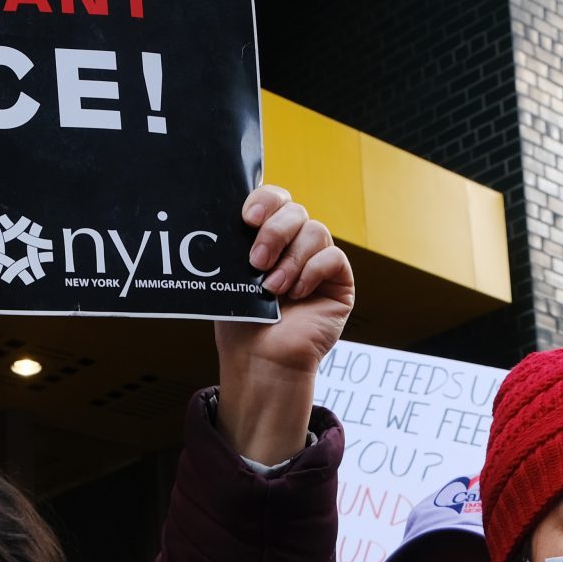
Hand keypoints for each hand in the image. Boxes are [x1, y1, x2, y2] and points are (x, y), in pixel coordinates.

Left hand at [213, 186, 354, 465]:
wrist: (260, 361)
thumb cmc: (242, 325)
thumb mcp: (230, 278)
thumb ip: (234, 245)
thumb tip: (224, 216)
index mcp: (268, 238)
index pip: (274, 199)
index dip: (265, 200)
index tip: (247, 218)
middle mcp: (294, 245)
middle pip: (295, 210)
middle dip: (274, 232)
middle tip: (256, 262)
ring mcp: (318, 263)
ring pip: (315, 231)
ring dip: (291, 259)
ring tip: (272, 289)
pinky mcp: (338, 282)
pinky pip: (333, 258)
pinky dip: (312, 272)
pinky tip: (297, 294)